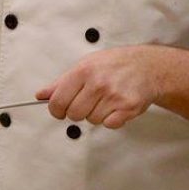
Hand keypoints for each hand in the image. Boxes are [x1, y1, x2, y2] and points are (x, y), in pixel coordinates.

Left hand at [36, 46, 160, 128]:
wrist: (148, 66)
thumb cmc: (115, 64)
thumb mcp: (86, 65)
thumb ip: (62, 82)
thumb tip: (41, 95)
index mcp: (84, 71)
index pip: (58, 101)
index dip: (56, 110)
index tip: (60, 110)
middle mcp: (98, 83)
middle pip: (74, 114)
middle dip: (78, 111)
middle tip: (88, 101)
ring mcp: (114, 96)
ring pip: (92, 120)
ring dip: (96, 114)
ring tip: (106, 100)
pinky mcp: (128, 108)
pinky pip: (109, 124)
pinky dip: (111, 119)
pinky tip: (116, 106)